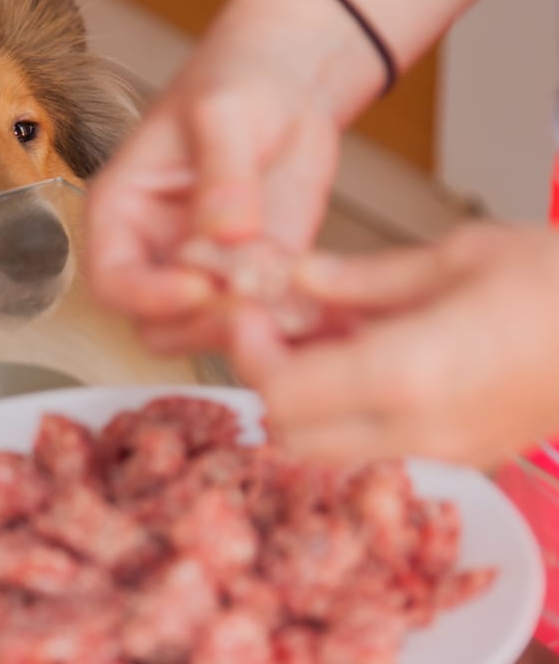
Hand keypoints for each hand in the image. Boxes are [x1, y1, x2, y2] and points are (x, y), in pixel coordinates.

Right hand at [85, 0, 376, 347]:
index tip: (198, 287)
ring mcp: (204, 271)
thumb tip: (225, 230)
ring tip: (288, 301)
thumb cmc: (236, 82)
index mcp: (123, 212)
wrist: (288, 88)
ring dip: (244, 331)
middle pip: (155, 323)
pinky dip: (288, 324)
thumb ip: (222, 167)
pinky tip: (320, 308)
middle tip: (250, 305)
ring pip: (204, 335)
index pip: (112, 279)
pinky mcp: (253, 280)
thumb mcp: (224, 109)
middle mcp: (155, 252)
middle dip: (199, 325)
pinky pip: (261, 321)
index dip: (146, 296)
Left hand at [230, 222, 558, 468]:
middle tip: (276, 326)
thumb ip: (363, 278)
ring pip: (331, 450)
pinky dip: (349, 411)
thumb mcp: (459, 256)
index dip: (249, 353)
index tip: (248, 312)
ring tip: (324, 335)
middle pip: (294, 437)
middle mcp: (419, 431)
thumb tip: (297, 278)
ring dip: (307, 400)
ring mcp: (446, 454)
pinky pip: (376, 447)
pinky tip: (369, 356)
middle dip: (269, 382)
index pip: (284, 394)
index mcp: (410, 374)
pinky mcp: (466, 457)